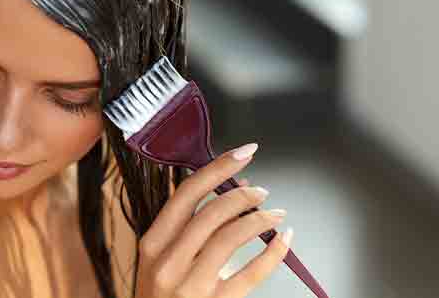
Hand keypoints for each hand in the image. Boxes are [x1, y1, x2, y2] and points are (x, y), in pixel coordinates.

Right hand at [135, 143, 292, 297]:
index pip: (187, 193)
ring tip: (275, 213)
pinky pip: (250, 274)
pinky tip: (285, 241)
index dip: (218, 168)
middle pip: (212, 212)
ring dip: (259, 219)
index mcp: (153, 243)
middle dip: (243, 194)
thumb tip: (229, 192)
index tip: (243, 153)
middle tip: (261, 190)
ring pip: (231, 236)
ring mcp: (189, 285)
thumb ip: (186, 229)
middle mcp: (167, 261)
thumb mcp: (162, 261)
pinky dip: (273, 253)